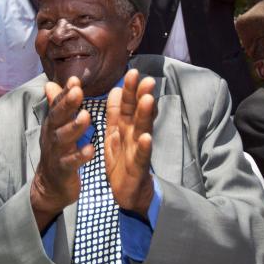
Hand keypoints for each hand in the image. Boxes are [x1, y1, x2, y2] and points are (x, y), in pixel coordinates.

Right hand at [30, 77, 93, 229]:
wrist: (49, 185)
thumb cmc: (57, 152)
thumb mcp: (56, 127)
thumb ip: (57, 106)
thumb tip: (51, 83)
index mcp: (53, 125)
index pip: (58, 105)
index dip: (65, 93)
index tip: (75, 80)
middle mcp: (52, 136)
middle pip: (58, 118)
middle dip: (67, 104)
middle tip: (78, 92)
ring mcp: (56, 153)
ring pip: (63, 138)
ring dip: (74, 127)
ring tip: (87, 116)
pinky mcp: (62, 170)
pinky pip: (70, 162)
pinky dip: (79, 156)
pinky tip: (91, 149)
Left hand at [104, 69, 155, 216]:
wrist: (128, 192)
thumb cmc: (122, 160)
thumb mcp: (115, 133)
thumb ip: (116, 112)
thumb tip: (116, 88)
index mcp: (125, 126)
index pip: (127, 104)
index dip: (130, 89)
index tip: (132, 71)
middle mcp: (134, 135)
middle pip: (137, 112)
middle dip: (141, 96)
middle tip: (146, 79)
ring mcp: (138, 150)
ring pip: (142, 130)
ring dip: (146, 115)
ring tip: (149, 100)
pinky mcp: (138, 168)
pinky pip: (141, 156)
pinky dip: (144, 147)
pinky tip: (147, 138)